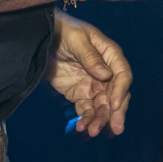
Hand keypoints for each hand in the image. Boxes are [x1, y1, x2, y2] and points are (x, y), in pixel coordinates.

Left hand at [44, 11, 132, 136]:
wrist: (40, 38)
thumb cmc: (62, 31)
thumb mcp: (76, 39)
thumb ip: (90, 57)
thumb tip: (106, 75)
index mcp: (109, 55)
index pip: (122, 74)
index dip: (120, 90)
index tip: (115, 104)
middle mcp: (105, 72)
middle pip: (116, 95)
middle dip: (116, 112)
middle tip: (116, 128)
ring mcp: (93, 84)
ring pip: (103, 106)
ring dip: (100, 120)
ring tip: (92, 131)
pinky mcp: (80, 94)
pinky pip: (87, 110)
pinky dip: (86, 119)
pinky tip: (82, 127)